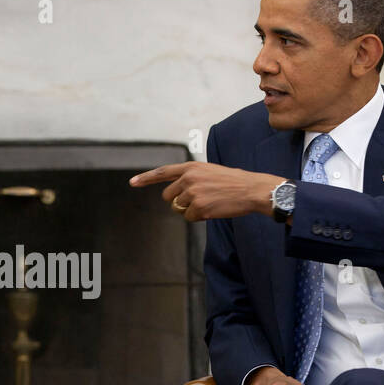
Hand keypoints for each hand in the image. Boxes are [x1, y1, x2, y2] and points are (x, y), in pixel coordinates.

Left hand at [130, 162, 287, 221]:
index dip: (146, 178)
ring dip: (191, 210)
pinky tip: (214, 209)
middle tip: (198, 199)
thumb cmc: (233, 182)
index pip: (163, 172)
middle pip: (169, 197)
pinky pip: (190, 218)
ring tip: (210, 202)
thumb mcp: (209, 172)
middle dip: (179, 201)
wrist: (251, 190)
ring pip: (179, 208)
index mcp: (191, 167)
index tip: (132, 182)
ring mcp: (193, 193)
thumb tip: (175, 197)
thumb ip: (191, 178)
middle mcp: (188, 178)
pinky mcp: (199, 208)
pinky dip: (200, 217)